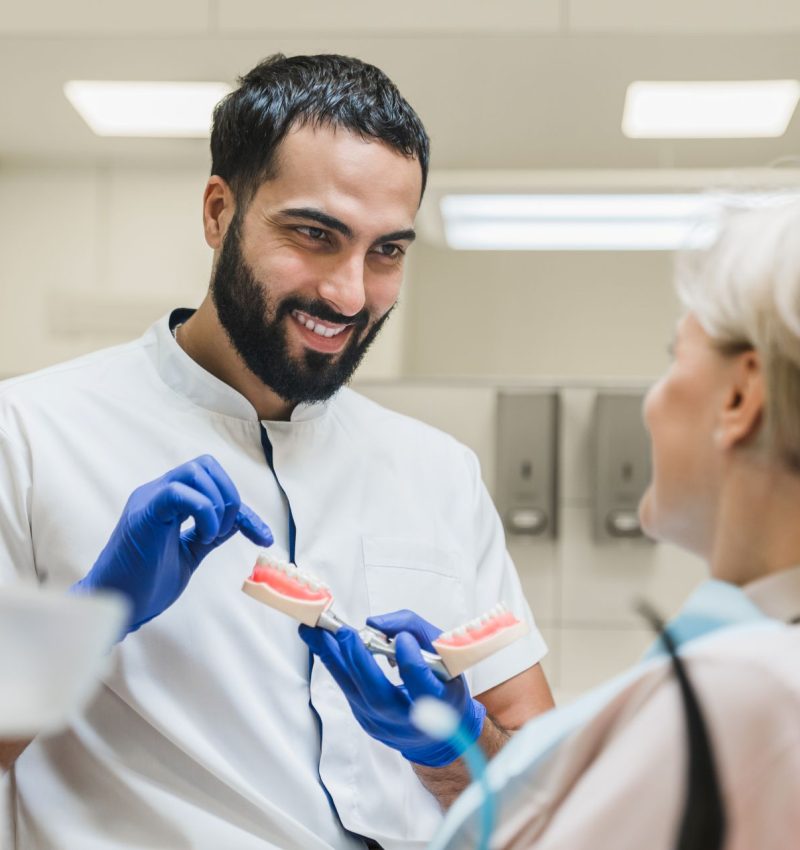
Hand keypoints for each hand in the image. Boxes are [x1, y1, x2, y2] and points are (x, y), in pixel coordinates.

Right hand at [72, 455, 272, 637]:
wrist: (116, 607)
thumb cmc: (145, 584)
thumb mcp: (189, 555)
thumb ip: (208, 534)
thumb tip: (237, 522)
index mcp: (169, 502)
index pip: (213, 484)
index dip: (243, 510)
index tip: (264, 537)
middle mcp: (158, 493)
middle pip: (206, 465)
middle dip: (230, 495)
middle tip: (225, 531)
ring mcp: (149, 500)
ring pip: (195, 471)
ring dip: (218, 503)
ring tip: (211, 535)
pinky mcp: (143, 514)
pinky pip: (178, 492)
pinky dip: (202, 511)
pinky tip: (202, 536)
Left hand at [299, 609, 485, 766]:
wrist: (438, 733)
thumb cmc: (443, 684)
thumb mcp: (445, 653)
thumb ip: (416, 629)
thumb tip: (375, 623)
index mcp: (438, 703)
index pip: (422, 685)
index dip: (411, 662)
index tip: (402, 639)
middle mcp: (408, 719)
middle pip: (379, 695)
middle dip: (359, 661)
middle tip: (344, 633)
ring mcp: (382, 723)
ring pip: (353, 691)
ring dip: (332, 657)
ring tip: (314, 631)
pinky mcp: (364, 719)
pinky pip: (346, 689)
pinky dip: (334, 663)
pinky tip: (322, 643)